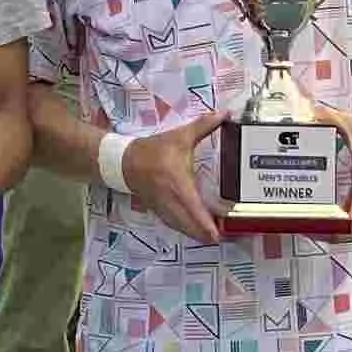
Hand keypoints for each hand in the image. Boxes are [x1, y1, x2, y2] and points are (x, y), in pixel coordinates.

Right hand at [111, 114, 225, 242]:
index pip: (194, 207)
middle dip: (206, 234)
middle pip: (190, 224)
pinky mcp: (159, 211)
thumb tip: (225, 114)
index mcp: (178, 182)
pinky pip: (174, 225)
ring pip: (182, 228)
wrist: (125, 161)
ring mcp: (164, 208)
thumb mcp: (180, 136)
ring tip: (213, 238)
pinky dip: (186, 230)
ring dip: (197, 234)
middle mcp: (171, 199)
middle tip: (224, 237)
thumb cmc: (155, 149)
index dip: (205, 222)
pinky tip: (196, 233)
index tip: (217, 233)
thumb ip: (204, 126)